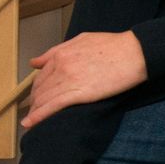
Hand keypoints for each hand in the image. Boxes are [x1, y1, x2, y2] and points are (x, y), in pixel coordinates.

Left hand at [23, 32, 145, 127]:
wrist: (136, 53)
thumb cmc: (115, 45)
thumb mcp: (83, 40)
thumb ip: (57, 51)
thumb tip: (36, 62)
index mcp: (62, 54)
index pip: (41, 75)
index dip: (36, 88)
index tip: (36, 96)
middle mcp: (61, 67)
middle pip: (40, 88)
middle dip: (34, 101)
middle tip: (34, 110)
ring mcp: (69, 80)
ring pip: (43, 99)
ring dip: (34, 110)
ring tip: (30, 120)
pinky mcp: (79, 94)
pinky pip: (52, 106)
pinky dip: (38, 116)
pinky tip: (29, 123)